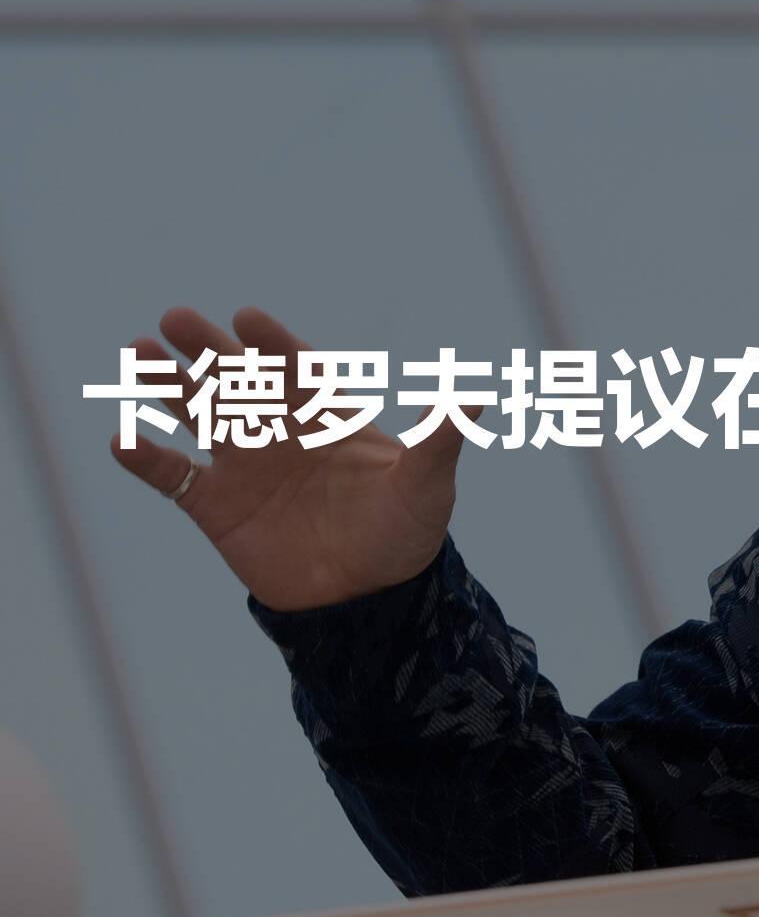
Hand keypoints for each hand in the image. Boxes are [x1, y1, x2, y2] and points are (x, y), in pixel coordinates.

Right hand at [109, 306, 480, 611]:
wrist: (369, 598)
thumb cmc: (405, 532)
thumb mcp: (427, 484)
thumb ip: (440, 439)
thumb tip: (478, 398)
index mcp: (328, 414)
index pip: (296, 367)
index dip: (273, 343)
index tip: (248, 318)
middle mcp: (281, 429)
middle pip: (237, 378)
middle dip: (208, 349)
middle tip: (176, 318)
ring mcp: (244, 465)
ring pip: (196, 413)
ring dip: (167, 385)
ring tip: (137, 354)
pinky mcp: (215, 507)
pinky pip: (171, 476)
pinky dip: (145, 459)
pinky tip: (121, 438)